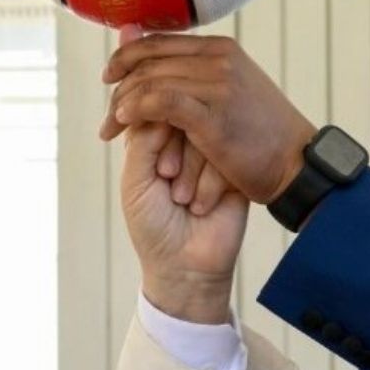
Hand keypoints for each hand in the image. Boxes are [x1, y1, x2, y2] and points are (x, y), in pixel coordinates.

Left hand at [100, 33, 316, 204]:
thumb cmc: (260, 135)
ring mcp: (218, 85)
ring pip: (150, 82)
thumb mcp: (228, 91)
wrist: (296, 165)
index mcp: (220, 49)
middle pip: (149, 63)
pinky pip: (161, 102)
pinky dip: (137, 111)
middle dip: (119, 89)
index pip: (158, 42)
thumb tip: (144, 42)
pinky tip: (125, 123)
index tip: (108, 79)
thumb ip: (190, 71)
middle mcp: (218, 59)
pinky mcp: (214, 115)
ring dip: (122, 107)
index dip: (125, 57)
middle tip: (107, 119)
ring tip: (111, 128)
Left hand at [121, 121, 247, 323]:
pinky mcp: (235, 170)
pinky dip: (209, 183)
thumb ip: (144, 138)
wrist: (185, 267)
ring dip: (190, 170)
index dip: (155, 134)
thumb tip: (167, 102)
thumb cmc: (152, 226)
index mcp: (153, 143)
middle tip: (167, 180)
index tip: (154, 169)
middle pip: (182, 117)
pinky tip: (202, 207)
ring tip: (182, 200)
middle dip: (173, 152)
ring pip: (204, 134)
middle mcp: (182, 144)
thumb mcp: (135, 181)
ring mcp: (211, 155)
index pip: (155, 110)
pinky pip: (227, 154)